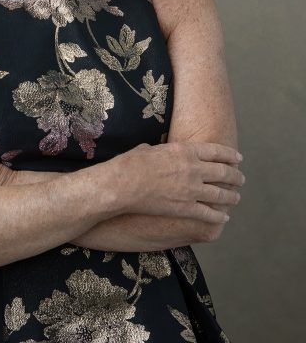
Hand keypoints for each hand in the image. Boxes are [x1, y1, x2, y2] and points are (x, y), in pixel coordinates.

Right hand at [110, 141, 244, 223]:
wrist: (124, 184)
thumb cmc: (132, 163)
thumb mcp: (150, 148)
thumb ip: (162, 150)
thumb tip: (156, 150)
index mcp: (186, 150)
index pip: (217, 151)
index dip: (231, 155)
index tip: (238, 159)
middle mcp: (193, 169)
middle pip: (223, 172)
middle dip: (235, 176)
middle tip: (241, 179)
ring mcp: (191, 190)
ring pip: (220, 194)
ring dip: (231, 196)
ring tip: (236, 198)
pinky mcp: (186, 208)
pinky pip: (208, 213)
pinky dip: (219, 216)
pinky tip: (224, 217)